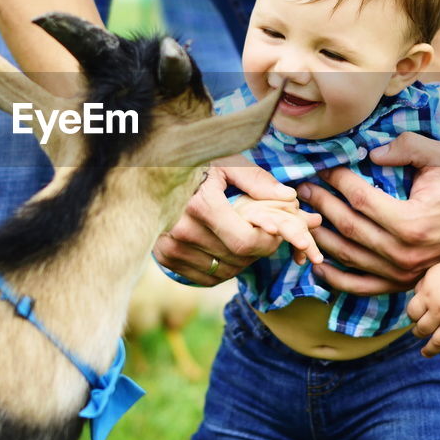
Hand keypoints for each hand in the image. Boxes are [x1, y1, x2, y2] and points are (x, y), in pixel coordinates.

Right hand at [153, 157, 321, 285]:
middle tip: (263, 230)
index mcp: (200, 205)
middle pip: (238, 259)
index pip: (246, 242)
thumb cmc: (196, 164)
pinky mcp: (165, 259)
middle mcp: (182, 231)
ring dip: (242, 259)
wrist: (152, 174)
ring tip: (242, 233)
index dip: (268, 241)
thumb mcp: (227, 162)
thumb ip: (257, 180)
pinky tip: (223, 245)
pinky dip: (223, 266)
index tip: (275, 229)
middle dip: (259, 248)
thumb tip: (288, 197)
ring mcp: (171, 248)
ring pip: (225, 271)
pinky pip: (207, 277)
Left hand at [297, 132, 439, 295]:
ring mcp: (399, 274)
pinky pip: (358, 286)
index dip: (337, 180)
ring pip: (346, 255)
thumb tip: (372, 153)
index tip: (323, 166)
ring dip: (319, 235)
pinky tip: (314, 263)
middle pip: (348, 225)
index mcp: (412, 222)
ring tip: (303, 215)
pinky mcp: (397, 286)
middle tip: (302, 188)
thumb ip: (409, 148)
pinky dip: (333, 278)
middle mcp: (403, 253)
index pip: (361, 198)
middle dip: (320, 203)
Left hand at [406, 259, 439, 362]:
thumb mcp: (431, 274)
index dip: (412, 315)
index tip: (416, 315)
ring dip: (429, 350)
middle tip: (420, 331)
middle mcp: (439, 311)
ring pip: (438, 343)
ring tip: (425, 352)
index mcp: (427, 296)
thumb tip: (415, 300)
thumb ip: (421, 288)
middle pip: (422, 330)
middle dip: (418, 332)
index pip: (411, 313)